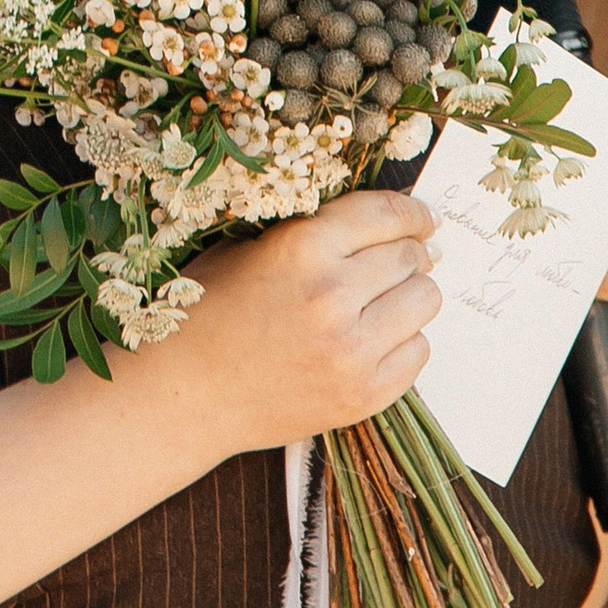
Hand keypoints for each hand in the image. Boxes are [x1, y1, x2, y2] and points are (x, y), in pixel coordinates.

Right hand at [185, 191, 440, 450]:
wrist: (183, 393)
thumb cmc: (207, 314)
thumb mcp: (249, 249)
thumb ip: (317, 232)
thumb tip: (398, 229)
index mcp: (302, 248)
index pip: (387, 214)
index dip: (412, 212)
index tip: (422, 218)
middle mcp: (331, 296)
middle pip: (411, 257)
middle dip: (409, 255)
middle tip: (397, 262)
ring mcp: (350, 351)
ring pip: (424, 302)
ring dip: (408, 297)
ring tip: (379, 304)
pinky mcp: (362, 395)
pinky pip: (418, 352)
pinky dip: (402, 342)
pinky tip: (369, 341)